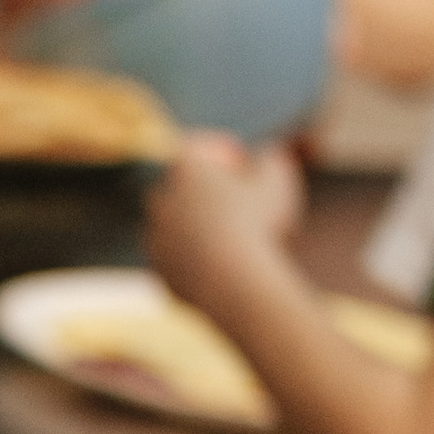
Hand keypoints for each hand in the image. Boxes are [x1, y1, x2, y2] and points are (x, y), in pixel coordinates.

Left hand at [146, 131, 306, 318]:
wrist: (232, 282)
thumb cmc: (257, 222)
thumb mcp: (277, 178)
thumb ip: (270, 160)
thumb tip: (267, 158)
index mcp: (185, 167)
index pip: (199, 151)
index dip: (223, 155)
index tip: (242, 165)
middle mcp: (161, 198)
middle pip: (183, 187)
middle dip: (207, 191)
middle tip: (237, 201)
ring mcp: (156, 237)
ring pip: (179, 225)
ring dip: (201, 226)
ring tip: (234, 235)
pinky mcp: (161, 271)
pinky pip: (181, 259)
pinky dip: (198, 259)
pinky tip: (225, 264)